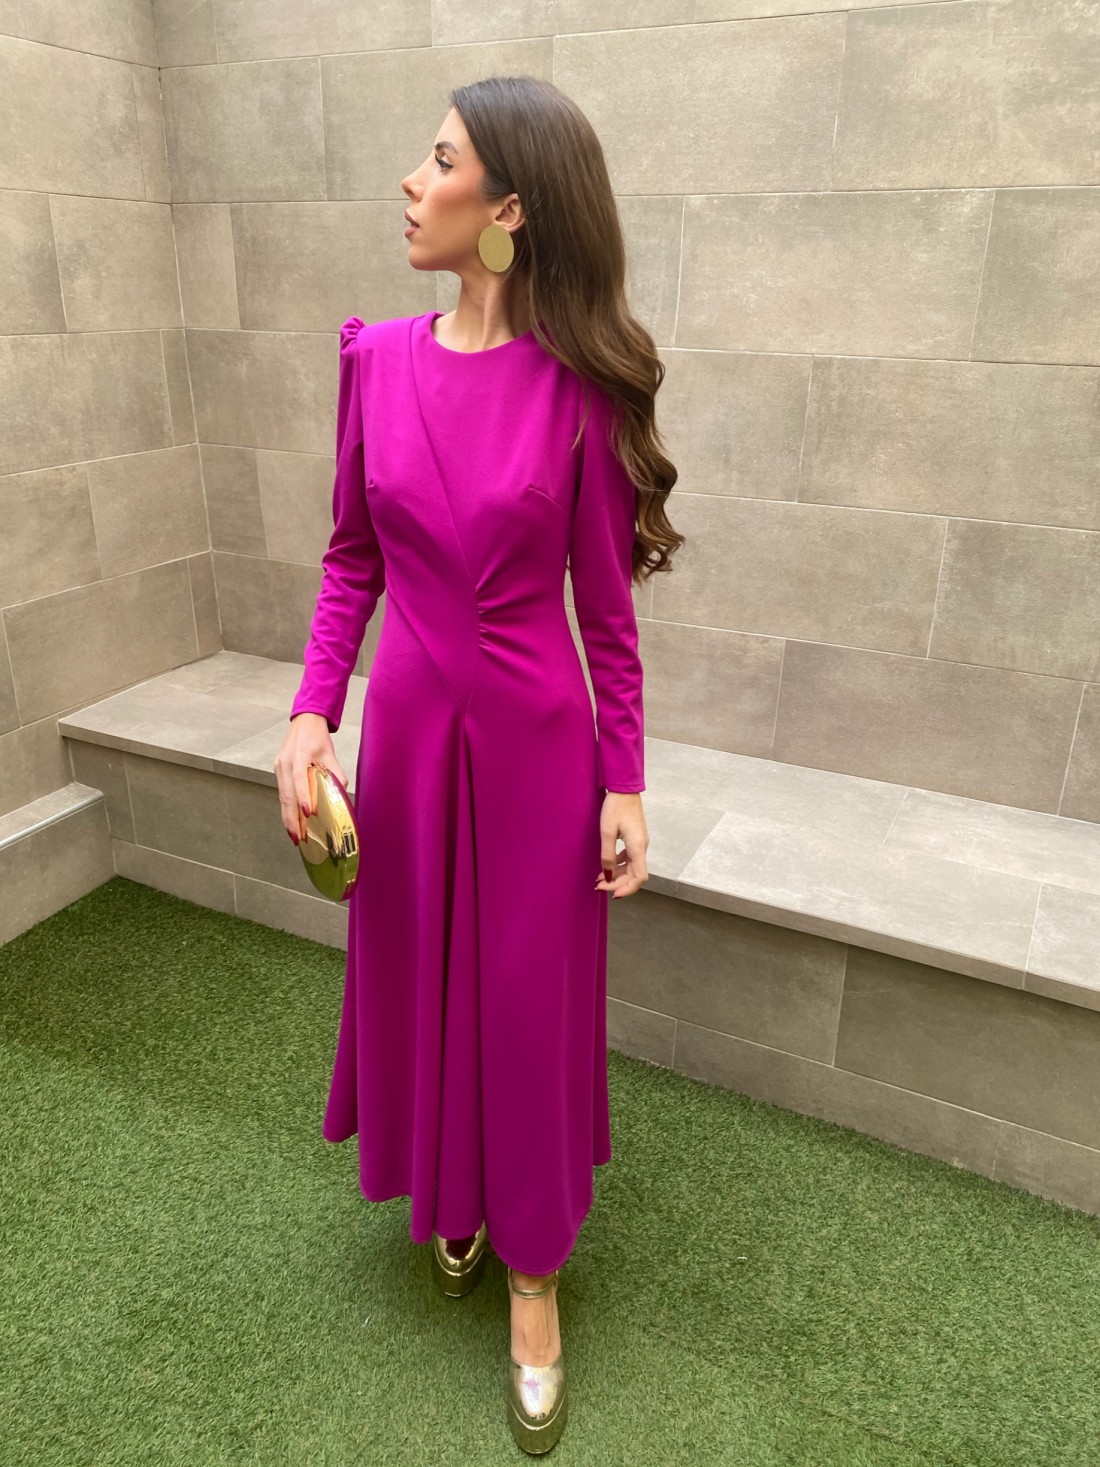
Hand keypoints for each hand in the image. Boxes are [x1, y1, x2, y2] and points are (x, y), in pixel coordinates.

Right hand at [274, 713, 349, 844]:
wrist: (304, 721)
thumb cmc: (317, 736)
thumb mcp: (330, 752)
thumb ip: (336, 772)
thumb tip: (342, 791)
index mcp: (298, 756)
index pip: (299, 779)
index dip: (303, 797)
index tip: (309, 813)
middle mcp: (285, 763)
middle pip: (286, 795)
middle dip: (292, 818)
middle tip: (298, 837)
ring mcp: (279, 767)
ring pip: (282, 797)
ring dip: (287, 817)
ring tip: (295, 835)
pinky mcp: (278, 771)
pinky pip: (282, 793)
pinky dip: (286, 808)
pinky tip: (291, 821)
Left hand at [594, 792, 648, 898]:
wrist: (624, 788)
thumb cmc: (616, 806)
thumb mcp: (606, 832)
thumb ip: (607, 856)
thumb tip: (606, 875)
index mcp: (638, 846)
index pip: (639, 877)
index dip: (628, 889)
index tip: (612, 894)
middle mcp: (642, 846)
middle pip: (634, 875)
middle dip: (617, 883)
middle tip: (598, 886)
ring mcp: (639, 842)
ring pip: (631, 867)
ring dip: (617, 875)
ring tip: (599, 878)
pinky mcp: (635, 838)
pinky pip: (629, 858)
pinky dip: (618, 865)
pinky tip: (606, 865)